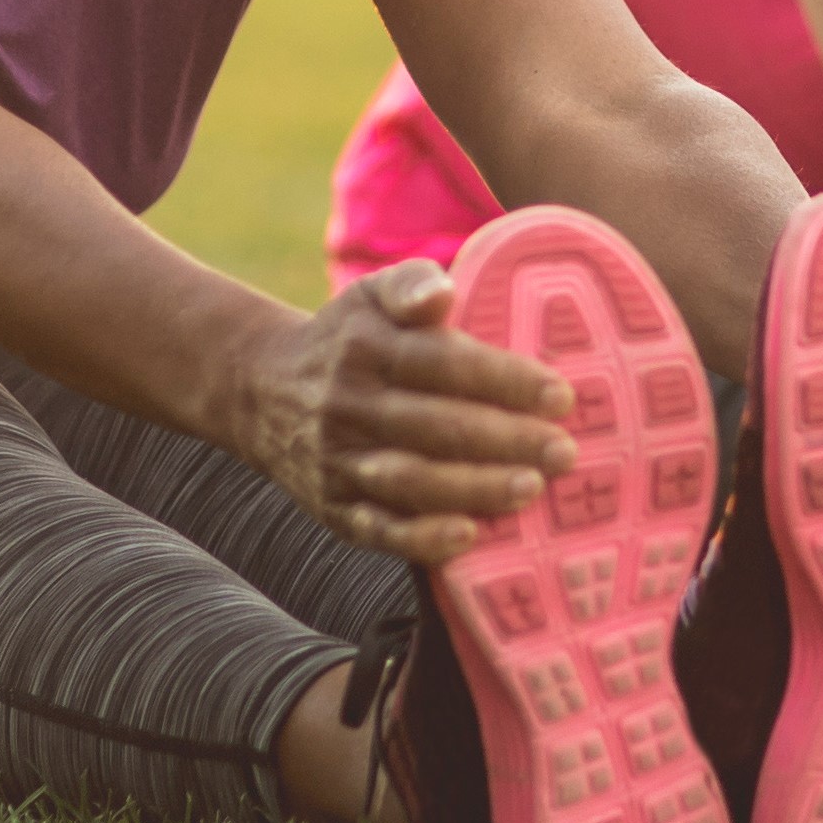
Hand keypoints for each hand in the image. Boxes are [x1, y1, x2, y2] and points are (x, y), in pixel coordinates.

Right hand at [232, 257, 581, 567]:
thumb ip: (412, 284)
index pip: (445, 364)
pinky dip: (422, 538)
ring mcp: (338, 461)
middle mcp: (350, 406)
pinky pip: (377, 528)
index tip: (563, 396)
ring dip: (475, 488)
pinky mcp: (331, 507)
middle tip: (563, 451)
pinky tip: (469, 536)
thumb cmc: (346, 337)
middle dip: (507, 440)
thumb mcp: (371, 294)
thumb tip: (443, 295)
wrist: (259, 390)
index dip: (506, 381)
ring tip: (531, 488)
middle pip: (436, 426)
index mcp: (368, 348)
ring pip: (412, 480)